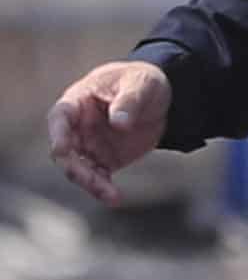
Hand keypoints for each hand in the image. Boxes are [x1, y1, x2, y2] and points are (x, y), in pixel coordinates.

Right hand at [47, 61, 171, 204]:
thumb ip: (129, 100)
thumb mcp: (141, 83)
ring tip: (111, 196)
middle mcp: (77, 127)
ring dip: (91, 184)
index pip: (60, 118)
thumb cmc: (141, 81)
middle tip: (93, 180)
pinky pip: (98, 178)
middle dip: (75, 168)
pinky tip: (114, 198)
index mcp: (78, 102)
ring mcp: (88, 146)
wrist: (157, 96)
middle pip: (66, 152)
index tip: (61, 149)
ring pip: (80, 170)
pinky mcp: (104, 160)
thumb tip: (119, 122)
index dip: (58, 134)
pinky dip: (103, 189)